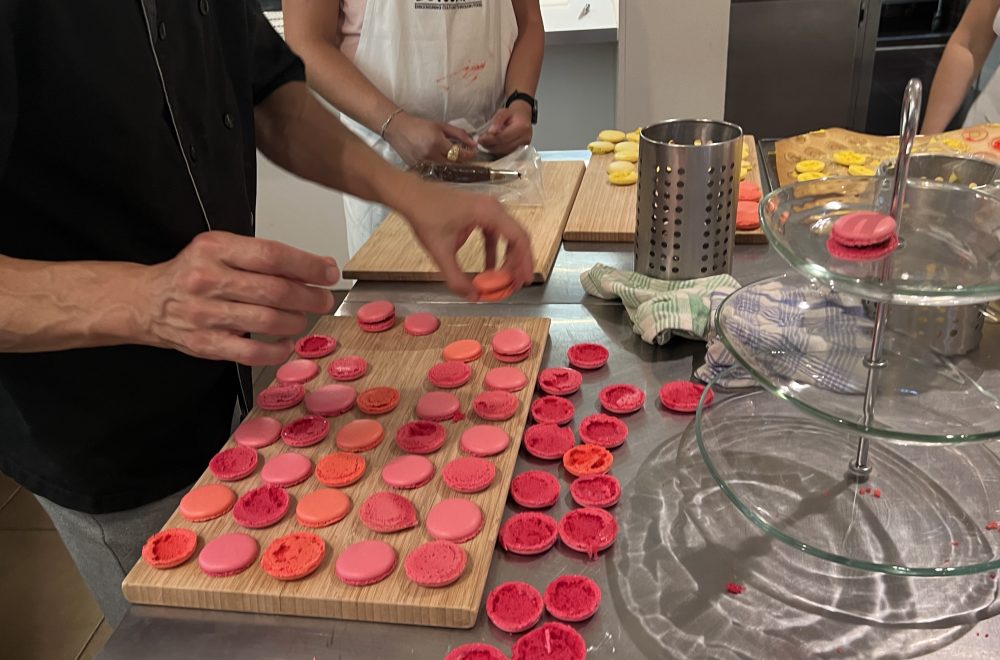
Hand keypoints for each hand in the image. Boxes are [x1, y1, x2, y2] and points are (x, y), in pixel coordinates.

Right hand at [141, 232, 338, 364]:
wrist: (148, 301)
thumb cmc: (191, 273)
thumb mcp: (221, 250)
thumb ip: (262, 258)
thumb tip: (312, 269)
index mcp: (215, 249)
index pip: (272, 255)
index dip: (308, 265)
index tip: (328, 272)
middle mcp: (208, 280)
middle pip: (275, 291)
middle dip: (310, 297)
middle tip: (323, 299)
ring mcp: (206, 314)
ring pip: (268, 321)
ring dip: (296, 321)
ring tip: (302, 318)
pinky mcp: (206, 344)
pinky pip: (252, 353)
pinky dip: (277, 350)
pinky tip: (285, 343)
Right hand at [383, 111, 477, 165]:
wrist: (398, 129)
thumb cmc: (420, 125)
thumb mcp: (441, 126)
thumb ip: (459, 134)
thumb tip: (474, 143)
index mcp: (437, 142)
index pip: (458, 154)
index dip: (469, 154)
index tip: (473, 152)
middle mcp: (430, 155)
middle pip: (453, 165)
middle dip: (461, 162)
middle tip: (464, 157)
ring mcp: (423, 164)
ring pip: (444, 171)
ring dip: (451, 167)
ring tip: (453, 160)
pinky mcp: (417, 169)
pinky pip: (434, 173)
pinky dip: (440, 170)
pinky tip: (441, 164)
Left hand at [398, 180, 533, 299]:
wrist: (411, 195)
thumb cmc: (425, 216)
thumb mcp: (440, 252)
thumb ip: (456, 278)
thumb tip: (473, 297)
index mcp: (489, 213)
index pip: (519, 239)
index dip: (525, 262)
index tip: (524, 280)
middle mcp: (493, 208)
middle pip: (517, 237)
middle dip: (518, 263)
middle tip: (516, 284)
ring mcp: (487, 208)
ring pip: (508, 235)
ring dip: (508, 257)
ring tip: (506, 278)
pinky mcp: (479, 212)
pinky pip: (495, 233)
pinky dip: (495, 250)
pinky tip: (490, 267)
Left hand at [477, 103, 532, 154]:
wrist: (523, 117)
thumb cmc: (512, 114)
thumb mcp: (503, 112)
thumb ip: (497, 120)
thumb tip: (490, 132)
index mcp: (521, 127)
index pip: (503, 137)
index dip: (490, 139)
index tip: (480, 139)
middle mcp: (525, 138)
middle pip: (504, 146)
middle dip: (490, 146)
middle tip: (481, 142)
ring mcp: (524, 145)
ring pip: (505, 152)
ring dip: (493, 149)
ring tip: (485, 144)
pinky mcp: (521, 150)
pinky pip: (507, 153)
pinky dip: (498, 151)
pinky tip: (493, 146)